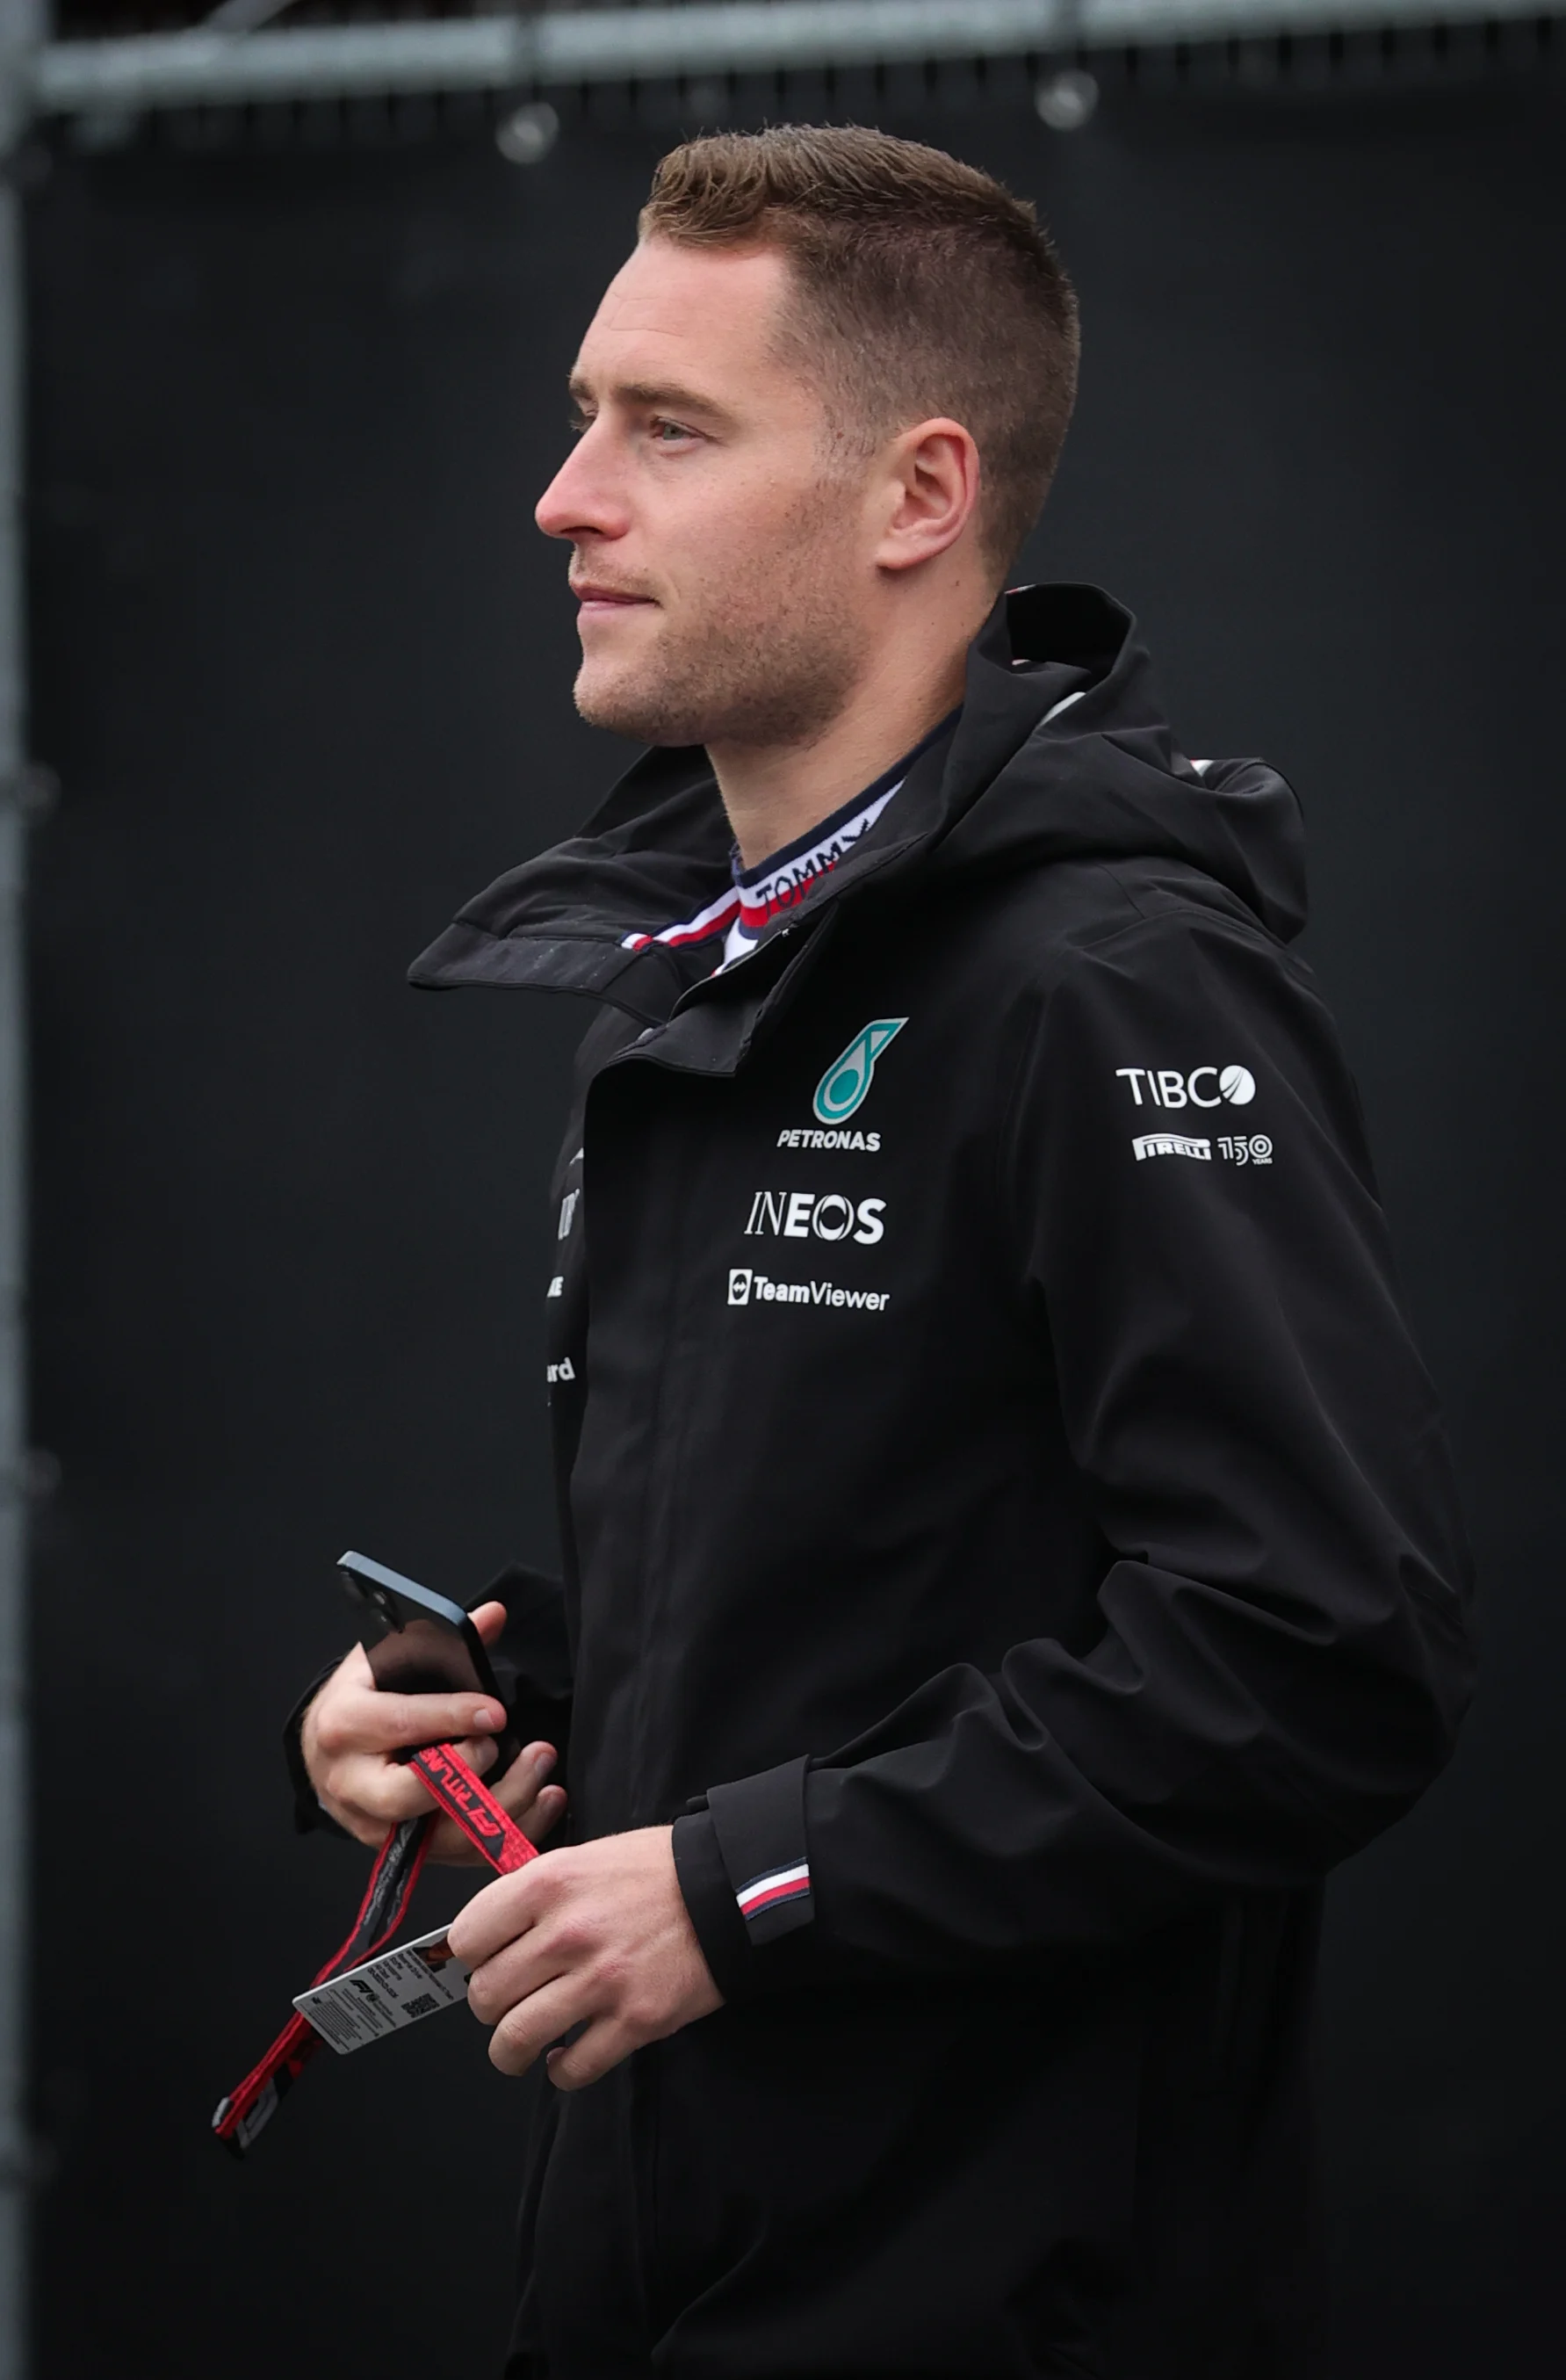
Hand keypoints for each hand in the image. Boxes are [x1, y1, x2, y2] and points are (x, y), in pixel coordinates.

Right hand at [300, 1599, 566, 1863]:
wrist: (326, 1750)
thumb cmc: (362, 1699)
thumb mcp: (387, 1660)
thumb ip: (441, 1642)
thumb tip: (494, 1615)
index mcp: (346, 1726)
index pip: (401, 1725)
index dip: (451, 1720)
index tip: (495, 1713)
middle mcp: (354, 1785)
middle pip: (411, 1796)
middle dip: (467, 1774)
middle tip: (502, 1744)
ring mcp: (377, 1827)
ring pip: (443, 1837)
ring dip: (503, 1807)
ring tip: (541, 1768)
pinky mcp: (405, 1852)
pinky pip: (461, 1856)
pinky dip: (508, 1835)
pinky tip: (543, 1801)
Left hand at [448, 1825, 721, 2088]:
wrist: (727, 1889)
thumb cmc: (656, 1869)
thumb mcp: (584, 1856)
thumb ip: (535, 1893)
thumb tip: (492, 1935)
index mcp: (547, 1883)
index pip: (467, 1938)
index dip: (472, 1955)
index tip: (485, 1961)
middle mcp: (567, 1933)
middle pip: (485, 1994)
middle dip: (490, 2006)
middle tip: (508, 2002)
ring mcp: (601, 1981)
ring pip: (516, 2039)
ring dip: (511, 2051)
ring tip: (521, 2048)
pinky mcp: (635, 2020)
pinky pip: (574, 2069)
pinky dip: (562, 2072)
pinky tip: (566, 2058)